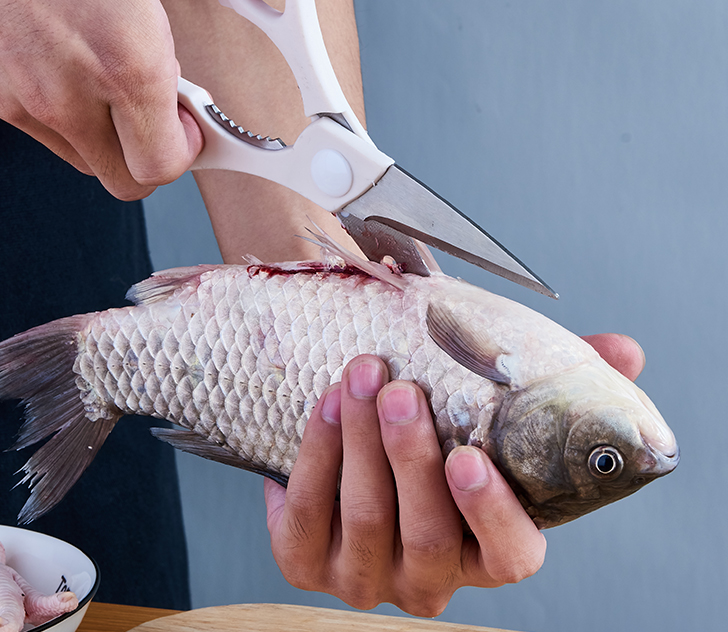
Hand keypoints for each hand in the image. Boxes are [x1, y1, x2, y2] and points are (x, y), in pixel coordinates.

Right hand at [0, 0, 335, 199]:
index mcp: (123, 57)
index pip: (167, 165)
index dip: (191, 150)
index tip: (198, 118)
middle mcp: (67, 91)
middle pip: (128, 178)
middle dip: (156, 151)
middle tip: (162, 99)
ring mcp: (19, 96)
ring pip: (86, 160)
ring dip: (112, 133)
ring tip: (114, 68)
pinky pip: (44, 131)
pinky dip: (68, 113)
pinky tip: (70, 56)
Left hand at [264, 335, 644, 616]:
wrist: (350, 449)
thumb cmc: (434, 433)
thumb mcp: (490, 412)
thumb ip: (552, 387)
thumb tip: (623, 350)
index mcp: (485, 550)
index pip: (509, 557)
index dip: (491, 511)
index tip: (469, 454)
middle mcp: (428, 578)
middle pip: (425, 531)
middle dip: (409, 454)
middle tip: (398, 388)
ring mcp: (364, 577)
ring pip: (366, 516)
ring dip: (360, 440)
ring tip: (358, 376)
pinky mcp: (305, 563)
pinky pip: (308, 515)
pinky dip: (318, 454)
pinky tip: (327, 404)